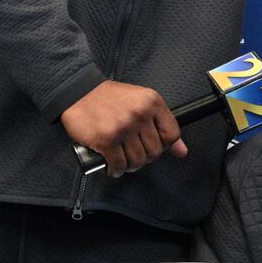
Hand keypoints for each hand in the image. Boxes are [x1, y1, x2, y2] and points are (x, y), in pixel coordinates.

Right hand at [60, 80, 187, 177]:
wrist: (79, 92)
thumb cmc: (110, 98)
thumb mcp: (141, 103)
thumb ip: (162, 125)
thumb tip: (182, 151)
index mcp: (152, 102)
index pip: (172, 135)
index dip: (164, 146)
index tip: (153, 146)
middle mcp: (140, 114)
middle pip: (154, 152)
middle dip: (144, 158)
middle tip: (134, 154)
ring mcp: (123, 127)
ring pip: (137, 161)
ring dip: (130, 166)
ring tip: (123, 160)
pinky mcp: (107, 139)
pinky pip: (119, 165)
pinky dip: (116, 170)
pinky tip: (112, 165)